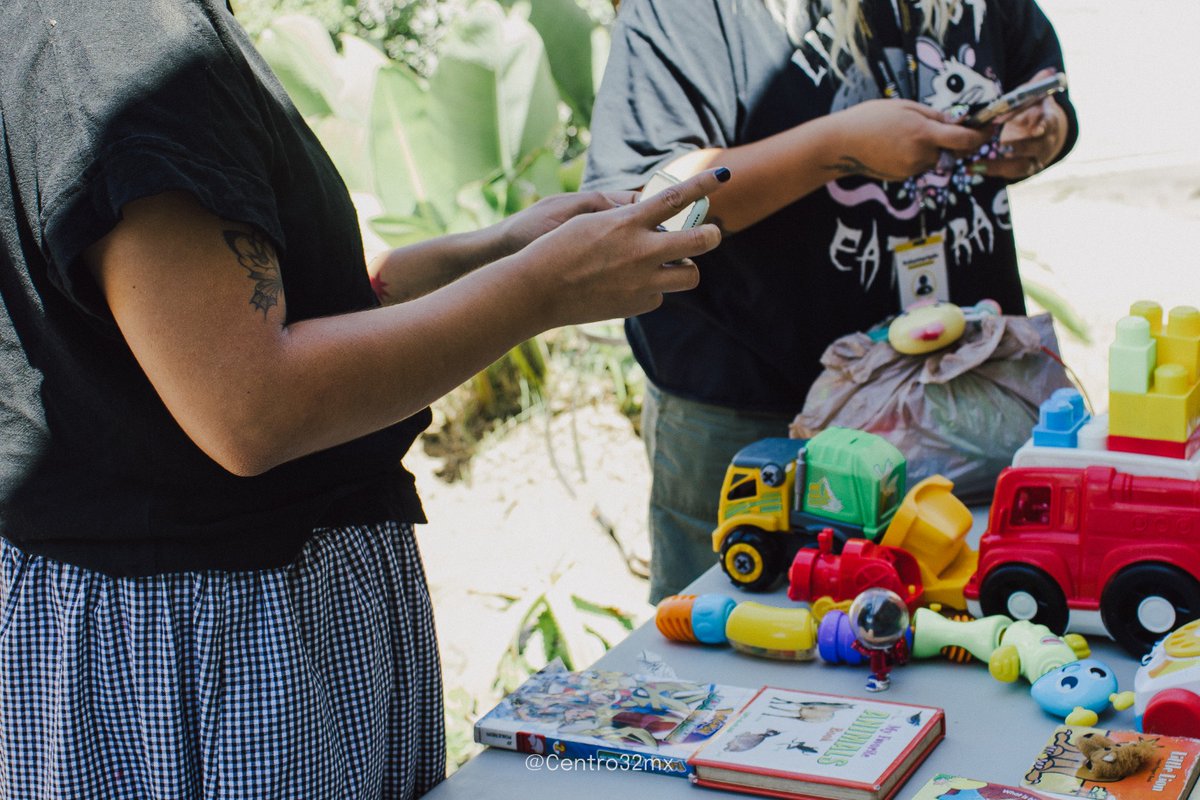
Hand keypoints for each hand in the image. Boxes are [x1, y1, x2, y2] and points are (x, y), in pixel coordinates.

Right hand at [518, 168, 726, 326]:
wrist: (537, 290)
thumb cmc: (555, 248)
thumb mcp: (588, 221)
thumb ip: (624, 218)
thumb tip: (648, 216)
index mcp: (627, 223)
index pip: (675, 198)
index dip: (703, 185)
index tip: (722, 176)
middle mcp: (641, 252)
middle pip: (697, 242)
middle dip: (711, 235)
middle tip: (711, 233)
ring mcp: (642, 282)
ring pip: (688, 276)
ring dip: (684, 268)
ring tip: (671, 264)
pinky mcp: (637, 306)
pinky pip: (660, 296)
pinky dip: (651, 289)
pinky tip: (629, 286)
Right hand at [830, 99, 992, 180]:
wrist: (841, 144)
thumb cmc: (870, 118)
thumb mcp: (905, 106)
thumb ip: (935, 116)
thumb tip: (958, 121)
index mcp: (924, 134)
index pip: (965, 140)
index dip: (981, 135)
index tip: (989, 128)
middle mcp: (921, 155)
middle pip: (951, 151)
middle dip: (952, 141)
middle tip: (940, 126)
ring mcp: (911, 169)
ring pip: (934, 159)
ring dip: (931, 149)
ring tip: (906, 134)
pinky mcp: (902, 178)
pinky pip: (918, 166)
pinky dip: (916, 156)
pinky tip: (896, 146)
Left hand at [984, 69, 1068, 179]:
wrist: (1039, 131)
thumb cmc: (1031, 109)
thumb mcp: (1033, 97)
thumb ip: (1036, 86)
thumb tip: (1048, 72)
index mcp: (1049, 120)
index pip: (1048, 122)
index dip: (1043, 125)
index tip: (1036, 129)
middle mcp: (1045, 141)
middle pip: (1036, 147)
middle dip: (1020, 147)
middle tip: (1002, 147)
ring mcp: (1035, 157)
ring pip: (1022, 165)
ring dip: (999, 165)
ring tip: (977, 164)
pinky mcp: (1021, 168)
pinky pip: (1007, 173)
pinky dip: (989, 171)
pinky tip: (970, 169)